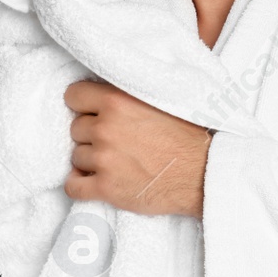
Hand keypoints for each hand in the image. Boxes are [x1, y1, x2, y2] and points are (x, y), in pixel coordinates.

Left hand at [63, 79, 211, 218]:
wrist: (204, 174)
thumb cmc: (189, 137)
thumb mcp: (163, 98)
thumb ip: (131, 91)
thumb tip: (111, 89)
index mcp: (117, 100)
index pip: (74, 96)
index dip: (84, 106)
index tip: (95, 114)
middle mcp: (105, 127)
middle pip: (76, 128)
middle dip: (92, 135)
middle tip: (116, 141)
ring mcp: (103, 159)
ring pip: (76, 156)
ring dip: (90, 160)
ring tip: (115, 162)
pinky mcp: (105, 188)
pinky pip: (72, 186)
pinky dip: (80, 185)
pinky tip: (93, 181)